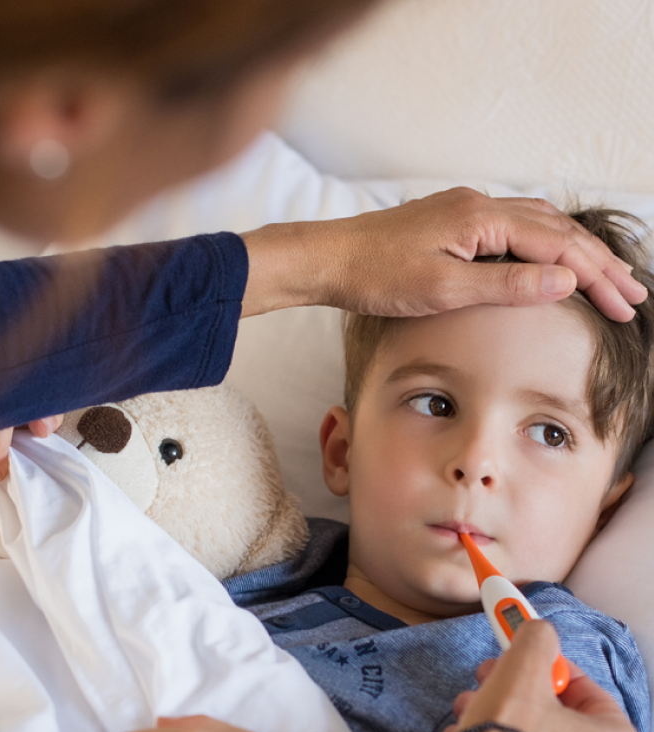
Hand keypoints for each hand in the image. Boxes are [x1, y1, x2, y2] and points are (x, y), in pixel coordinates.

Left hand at [241, 188, 645, 320]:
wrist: (329, 259)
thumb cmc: (377, 277)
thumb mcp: (444, 290)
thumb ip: (508, 285)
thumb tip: (566, 280)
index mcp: (483, 219)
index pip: (558, 246)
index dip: (597, 277)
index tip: (624, 305)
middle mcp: (481, 205)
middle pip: (558, 230)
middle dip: (599, 264)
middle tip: (632, 296)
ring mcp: (468, 210)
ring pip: (540, 224)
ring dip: (575, 252)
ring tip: (607, 278)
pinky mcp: (454, 220)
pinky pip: (516, 226)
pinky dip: (546, 243)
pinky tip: (552, 257)